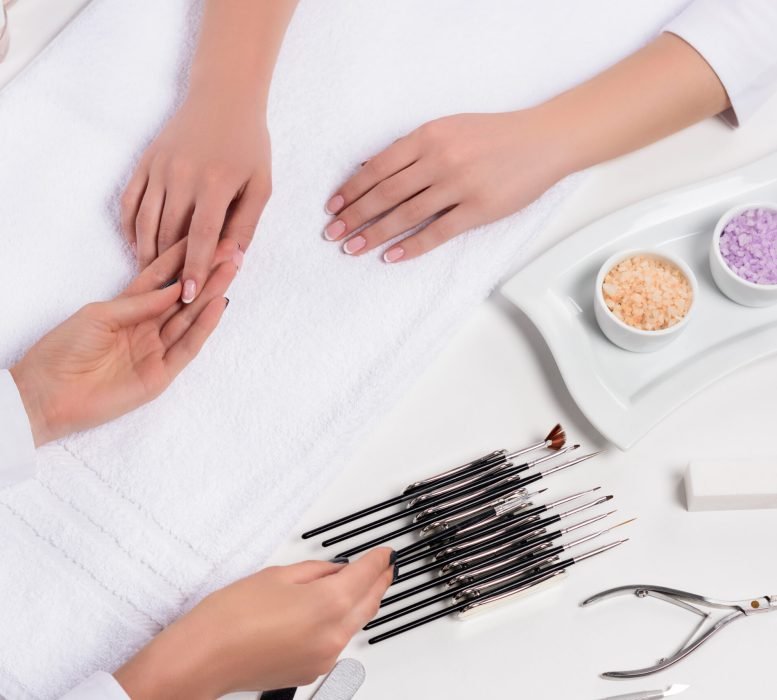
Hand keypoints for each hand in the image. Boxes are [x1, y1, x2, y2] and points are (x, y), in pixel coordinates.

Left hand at [10, 238, 241, 445]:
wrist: (48, 394)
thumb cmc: (64, 350)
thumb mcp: (99, 315)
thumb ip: (139, 303)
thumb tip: (175, 287)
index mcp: (127, 309)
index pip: (161, 278)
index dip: (182, 258)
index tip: (204, 236)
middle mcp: (146, 327)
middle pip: (182, 296)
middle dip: (206, 272)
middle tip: (230, 250)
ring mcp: (156, 350)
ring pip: (190, 317)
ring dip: (211, 293)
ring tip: (231, 269)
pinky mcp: (161, 374)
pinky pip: (188, 346)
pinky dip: (204, 326)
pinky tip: (218, 304)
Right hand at [114, 549, 394, 697]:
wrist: (205, 656)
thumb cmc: (233, 616)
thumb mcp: (279, 575)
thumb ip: (316, 571)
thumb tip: (335, 570)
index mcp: (330, 603)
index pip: (368, 574)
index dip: (379, 559)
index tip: (385, 552)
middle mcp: (334, 633)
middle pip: (370, 601)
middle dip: (378, 581)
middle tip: (382, 566)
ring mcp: (325, 656)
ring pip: (355, 623)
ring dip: (361, 602)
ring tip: (358, 584)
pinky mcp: (312, 670)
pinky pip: (336, 641)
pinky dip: (339, 623)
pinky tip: (328, 610)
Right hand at [120, 90, 269, 302]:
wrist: (223, 97)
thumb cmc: (248, 145)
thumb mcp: (261, 185)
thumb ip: (247, 225)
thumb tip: (234, 263)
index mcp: (216, 184)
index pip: (202, 238)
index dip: (195, 270)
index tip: (189, 296)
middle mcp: (183, 176)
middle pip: (169, 235)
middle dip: (169, 270)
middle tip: (169, 297)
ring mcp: (159, 168)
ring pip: (146, 222)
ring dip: (147, 255)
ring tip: (152, 281)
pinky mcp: (145, 162)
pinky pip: (130, 202)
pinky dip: (130, 229)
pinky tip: (138, 247)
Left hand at [323, 110, 569, 261]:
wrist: (541, 140)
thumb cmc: (493, 134)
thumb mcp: (448, 127)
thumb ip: (413, 147)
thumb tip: (371, 167)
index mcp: (428, 136)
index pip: (378, 167)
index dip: (352, 189)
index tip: (334, 206)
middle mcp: (440, 159)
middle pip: (385, 193)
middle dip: (355, 216)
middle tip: (332, 233)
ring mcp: (460, 186)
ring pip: (406, 215)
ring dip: (375, 234)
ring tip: (353, 248)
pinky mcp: (479, 209)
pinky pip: (438, 232)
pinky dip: (412, 247)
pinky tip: (391, 256)